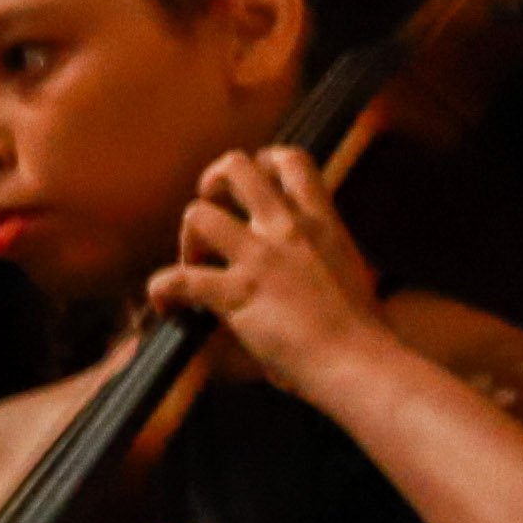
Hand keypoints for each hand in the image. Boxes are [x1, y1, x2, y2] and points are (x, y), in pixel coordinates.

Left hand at [147, 144, 389, 386]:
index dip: (262, 162)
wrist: (357, 362)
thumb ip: (323, 259)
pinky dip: (162, 291)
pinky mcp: (236, 292)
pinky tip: (168, 308)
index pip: (293, 160)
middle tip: (212, 221)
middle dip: (212, 186)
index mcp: (322, 222)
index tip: (250, 186)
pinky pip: (176, 278)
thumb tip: (306, 272)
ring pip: (197, 214)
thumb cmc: (360, 333)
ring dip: (188, 241)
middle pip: (236, 168)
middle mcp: (289, 230)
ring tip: (195, 269)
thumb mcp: (350, 274)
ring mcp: (261, 258)